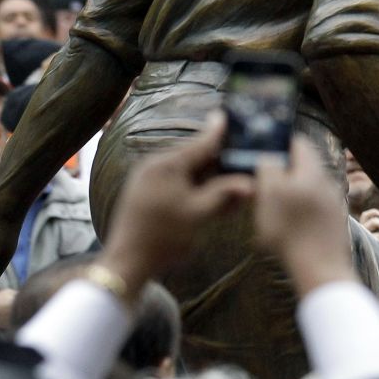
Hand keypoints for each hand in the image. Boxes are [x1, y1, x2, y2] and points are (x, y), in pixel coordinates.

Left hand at [101, 112, 253, 297]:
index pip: (201, 143)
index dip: (219, 132)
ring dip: (207, 178)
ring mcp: (147, 179)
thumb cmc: (164, 236)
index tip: (229, 115)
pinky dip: (193, 186)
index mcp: (167, 165)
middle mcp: (155, 165)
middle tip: (241, 164)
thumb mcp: (199, 213)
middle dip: (218, 162)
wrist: (127, 263)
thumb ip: (225, 193)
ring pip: (185, 171)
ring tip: (230, 186)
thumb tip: (251, 183)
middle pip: (194, 156)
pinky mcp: (144, 192)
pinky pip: (175, 182)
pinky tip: (209, 197)